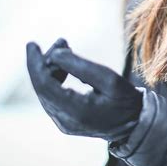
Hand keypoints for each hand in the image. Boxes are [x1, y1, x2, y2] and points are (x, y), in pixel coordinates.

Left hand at [26, 38, 142, 141]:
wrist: (134, 124)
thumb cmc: (125, 99)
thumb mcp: (108, 78)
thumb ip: (81, 66)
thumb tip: (54, 53)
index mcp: (76, 111)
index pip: (44, 85)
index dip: (35, 63)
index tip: (32, 44)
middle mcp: (64, 121)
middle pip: (43, 87)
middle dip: (46, 61)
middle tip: (61, 41)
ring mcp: (63, 123)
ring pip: (46, 91)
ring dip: (51, 68)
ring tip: (65, 48)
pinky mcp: (65, 121)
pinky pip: (52, 97)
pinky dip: (55, 78)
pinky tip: (64, 66)